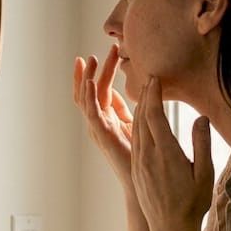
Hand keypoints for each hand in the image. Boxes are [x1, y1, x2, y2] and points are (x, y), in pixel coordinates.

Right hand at [73, 44, 134, 189]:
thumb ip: (137, 110)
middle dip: (94, 69)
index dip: (104, 69)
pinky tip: (91, 81)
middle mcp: (100, 123)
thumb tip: (144, 90)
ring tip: (90, 60)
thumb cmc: (145, 158)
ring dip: (87, 78)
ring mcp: (98, 129)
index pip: (102, 89)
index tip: (112, 48)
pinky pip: (91, 112)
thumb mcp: (141, 126)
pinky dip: (88, 96)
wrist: (145, 182)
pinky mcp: (102, 135)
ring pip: (86, 98)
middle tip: (100, 50)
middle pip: (91, 90)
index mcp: (109, 119)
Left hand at [131, 75, 214, 230]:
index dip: (153, 95)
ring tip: (144, 94)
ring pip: (135, 129)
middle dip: (145, 96)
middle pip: (142, 118)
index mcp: (165, 154)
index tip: (155, 78)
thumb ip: (202, 144)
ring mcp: (139, 164)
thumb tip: (201, 118)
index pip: (154, 116)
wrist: (170, 230)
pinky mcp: (136, 171)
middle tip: (149, 79)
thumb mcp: (204, 174)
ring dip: (139, 109)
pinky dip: (136, 125)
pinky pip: (134, 141)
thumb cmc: (192, 204)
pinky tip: (140, 120)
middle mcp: (147, 156)